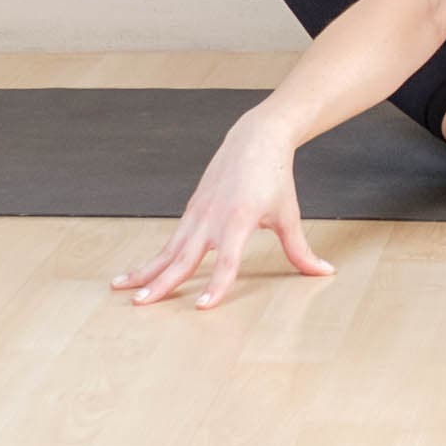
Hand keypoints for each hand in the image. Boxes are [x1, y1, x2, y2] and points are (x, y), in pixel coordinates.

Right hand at [108, 109, 334, 308]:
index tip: (203, 307)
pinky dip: (151, 258)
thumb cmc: (275, 178)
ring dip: (144, 271)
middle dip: (162, 283)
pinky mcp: (191, 211)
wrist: (255, 139)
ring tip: (120, 290)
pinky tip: (136, 274)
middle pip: (184, 257)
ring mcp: (197, 214)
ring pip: (168, 249)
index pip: (228, 260)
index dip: (217, 284)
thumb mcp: (289, 215)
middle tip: (141, 305)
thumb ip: (301, 249)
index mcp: (240, 220)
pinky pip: (169, 240)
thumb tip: (325, 272)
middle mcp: (213, 218)